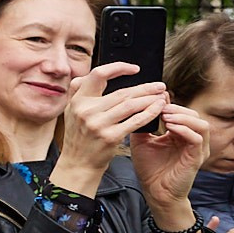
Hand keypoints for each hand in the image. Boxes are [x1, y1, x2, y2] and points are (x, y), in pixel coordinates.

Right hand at [56, 65, 170, 181]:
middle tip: (159, 85)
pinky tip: (158, 109)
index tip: (134, 69)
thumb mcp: (72, 112)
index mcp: (77, 101)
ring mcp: (98, 124)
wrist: (77, 164)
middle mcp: (86, 110)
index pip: (98, 74)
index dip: (118, 68)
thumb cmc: (79, 137)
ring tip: (162, 97)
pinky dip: (150, 113)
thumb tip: (98, 75)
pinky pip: (136, 121)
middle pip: (122, 92)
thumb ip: (80, 93)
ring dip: (150, 99)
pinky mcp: (110, 136)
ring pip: (131, 105)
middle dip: (145, 87)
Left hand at [130, 103, 210, 232]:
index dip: (169, 104)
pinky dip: (185, 129)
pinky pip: (197, 138)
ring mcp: (197, 149)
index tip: (154, 98)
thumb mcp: (141, 142)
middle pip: (193, 115)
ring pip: (200, 124)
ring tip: (165, 115)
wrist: (155, 192)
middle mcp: (191, 140)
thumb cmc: (149, 169)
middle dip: (177, 108)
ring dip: (183, 117)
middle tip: (160, 105)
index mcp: (180, 135)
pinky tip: (170, 127)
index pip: (181, 113)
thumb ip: (142, 125)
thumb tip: (137, 105)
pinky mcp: (197, 158)